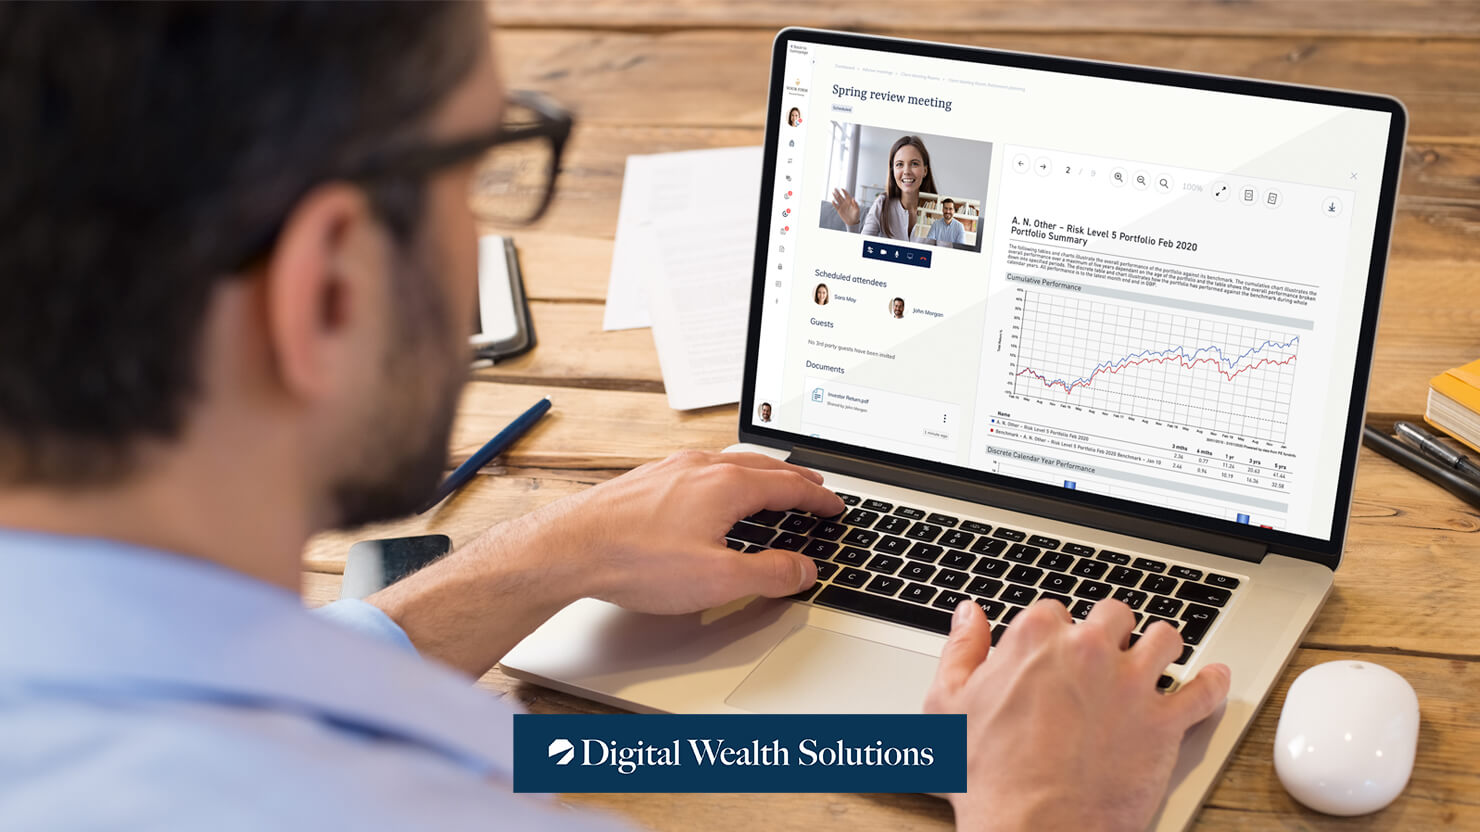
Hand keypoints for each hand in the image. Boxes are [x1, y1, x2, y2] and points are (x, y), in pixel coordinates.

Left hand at [370, 450, 841, 677]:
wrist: (570, 548)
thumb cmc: (637, 560)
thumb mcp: (718, 579)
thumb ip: (769, 574)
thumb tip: (803, 570)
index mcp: (727, 485)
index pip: (789, 486)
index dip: (818, 498)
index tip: (835, 505)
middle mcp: (701, 467)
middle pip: (763, 467)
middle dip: (794, 480)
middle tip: (814, 489)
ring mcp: (672, 469)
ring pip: (730, 464)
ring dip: (760, 475)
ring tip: (772, 486)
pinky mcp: (648, 479)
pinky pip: (702, 469)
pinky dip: (727, 477)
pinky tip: (714, 492)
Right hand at [831, 188, 860, 226]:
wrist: (852, 222)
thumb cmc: (856, 215)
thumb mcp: (857, 210)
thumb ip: (855, 204)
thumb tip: (853, 198)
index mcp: (850, 202)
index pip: (846, 195)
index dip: (844, 191)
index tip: (841, 189)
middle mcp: (845, 203)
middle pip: (841, 196)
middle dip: (838, 192)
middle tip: (835, 188)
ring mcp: (842, 206)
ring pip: (838, 200)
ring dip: (835, 196)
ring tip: (832, 192)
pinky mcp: (839, 210)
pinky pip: (836, 206)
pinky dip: (834, 203)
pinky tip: (832, 201)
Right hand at [924, 598, 1230, 831]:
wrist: (1032, 828)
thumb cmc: (986, 776)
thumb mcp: (947, 703)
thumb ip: (961, 648)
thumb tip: (968, 614)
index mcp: (1035, 638)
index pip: (1055, 611)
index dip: (1056, 633)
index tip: (1057, 652)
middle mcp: (1089, 650)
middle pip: (1114, 614)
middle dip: (1111, 631)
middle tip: (1105, 655)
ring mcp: (1131, 684)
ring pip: (1165, 639)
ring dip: (1161, 646)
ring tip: (1157, 659)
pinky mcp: (1164, 723)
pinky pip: (1204, 691)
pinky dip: (1212, 684)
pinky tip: (1213, 679)